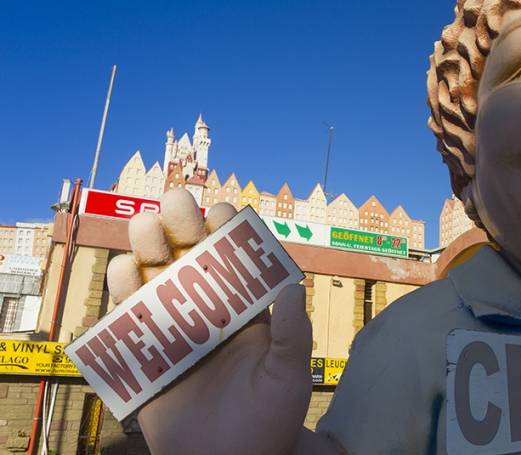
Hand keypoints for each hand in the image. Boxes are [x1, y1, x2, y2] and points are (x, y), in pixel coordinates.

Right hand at [107, 189, 312, 454]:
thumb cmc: (271, 420)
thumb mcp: (289, 374)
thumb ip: (294, 332)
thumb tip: (295, 285)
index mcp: (245, 311)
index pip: (235, 262)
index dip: (228, 234)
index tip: (221, 212)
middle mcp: (209, 313)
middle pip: (190, 260)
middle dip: (182, 227)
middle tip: (174, 202)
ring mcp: (176, 331)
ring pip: (157, 280)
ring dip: (149, 250)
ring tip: (145, 226)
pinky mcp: (147, 355)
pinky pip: (130, 319)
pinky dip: (123, 293)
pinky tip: (125, 268)